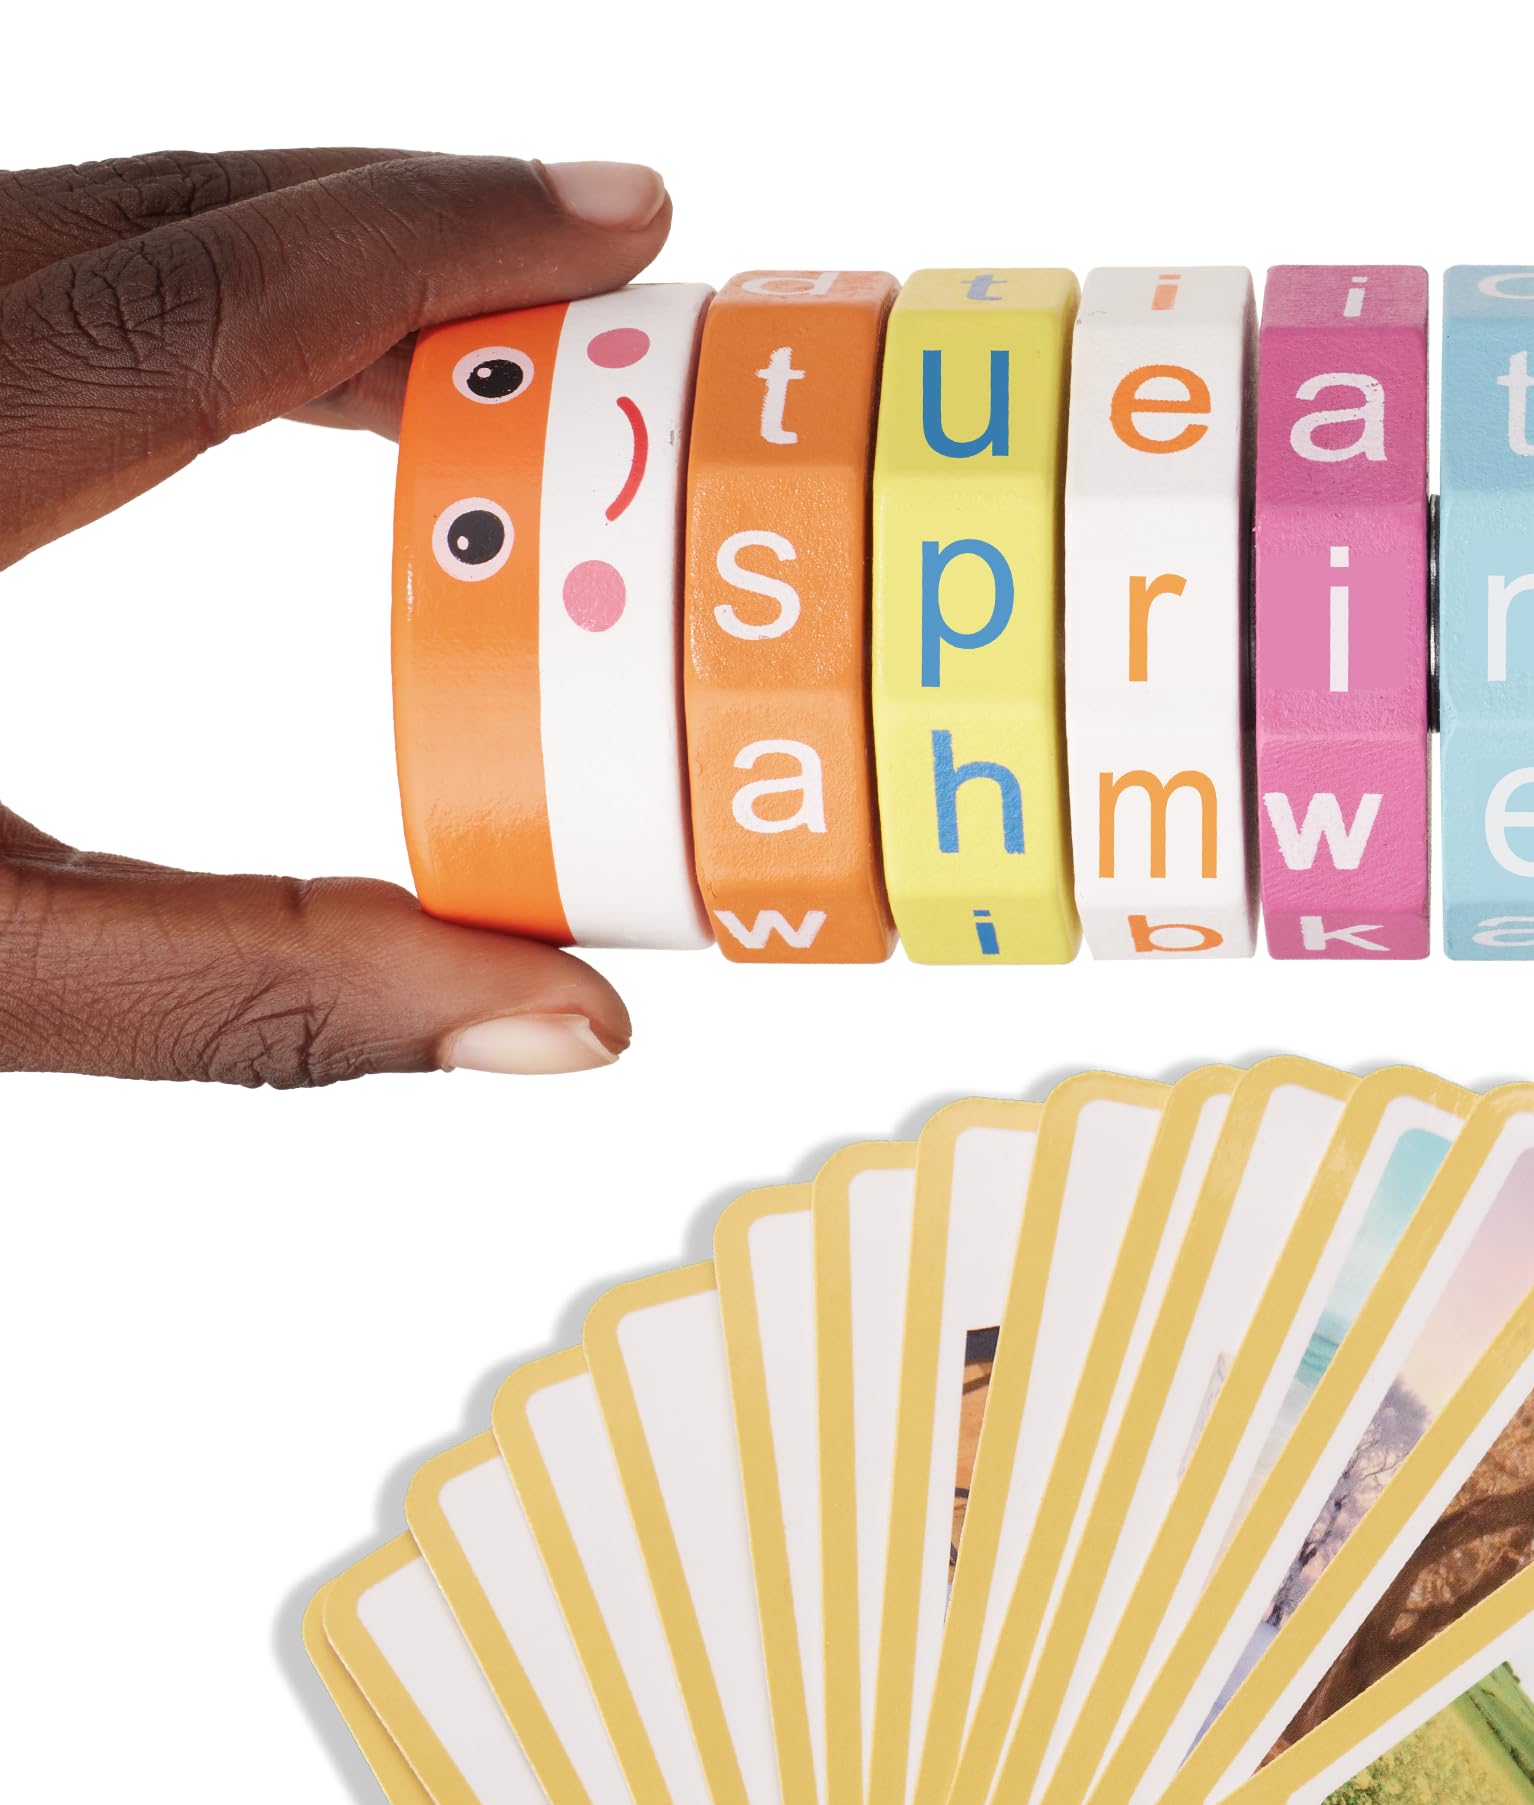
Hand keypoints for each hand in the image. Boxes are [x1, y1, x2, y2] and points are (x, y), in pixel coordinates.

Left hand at [0, 148, 669, 1083]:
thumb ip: (266, 992)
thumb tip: (562, 1019)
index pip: (206, 300)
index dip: (437, 244)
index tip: (617, 220)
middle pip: (152, 203)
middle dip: (393, 217)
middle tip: (584, 261)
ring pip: (61, 213)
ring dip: (274, 249)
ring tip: (442, 331)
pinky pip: (0, 269)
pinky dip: (148, 289)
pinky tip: (219, 376)